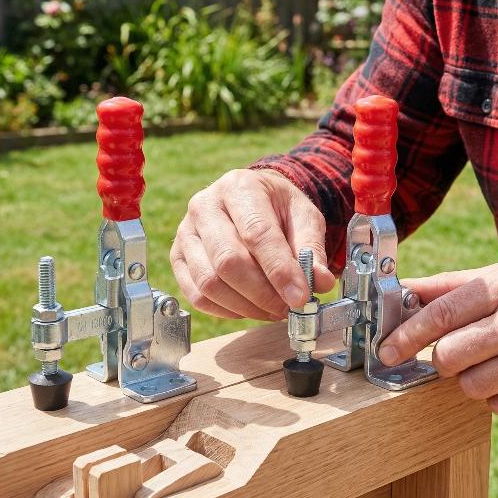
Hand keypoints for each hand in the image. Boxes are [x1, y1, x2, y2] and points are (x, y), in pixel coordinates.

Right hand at [171, 169, 334, 320]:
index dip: (279, 270)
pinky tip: (249, 307)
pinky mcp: (178, 256)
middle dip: (263, 294)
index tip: (300, 297)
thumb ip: (312, 248)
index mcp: (239, 187)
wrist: (250, 198)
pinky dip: (226, 310)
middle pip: (229, 261)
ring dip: (246, 307)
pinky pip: (196, 295)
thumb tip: (319, 281)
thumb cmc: (277, 207)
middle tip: (288, 309)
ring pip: (210, 283)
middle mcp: (204, 206)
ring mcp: (186, 232)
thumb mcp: (303, 216)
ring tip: (272, 309)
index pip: (257, 233)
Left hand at [378, 263, 497, 416]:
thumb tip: (401, 291)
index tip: (384, 351)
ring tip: (492, 362)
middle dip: (442, 360)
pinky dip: (497, 397)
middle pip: (450, 356)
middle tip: (456, 354)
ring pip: (471, 386)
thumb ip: (450, 286)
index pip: (439, 314)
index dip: (405, 335)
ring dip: (471, 379)